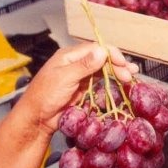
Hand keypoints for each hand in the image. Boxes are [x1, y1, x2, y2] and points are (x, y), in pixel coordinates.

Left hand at [12, 43, 137, 135]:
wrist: (37, 118)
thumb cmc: (44, 96)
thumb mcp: (64, 78)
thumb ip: (84, 65)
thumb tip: (102, 51)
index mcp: (69, 56)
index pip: (95, 48)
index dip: (111, 54)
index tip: (123, 62)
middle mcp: (76, 63)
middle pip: (101, 59)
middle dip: (117, 64)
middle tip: (130, 74)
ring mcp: (80, 76)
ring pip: (102, 70)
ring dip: (116, 72)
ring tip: (130, 77)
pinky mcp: (82, 89)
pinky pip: (99, 82)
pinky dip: (111, 82)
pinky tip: (120, 84)